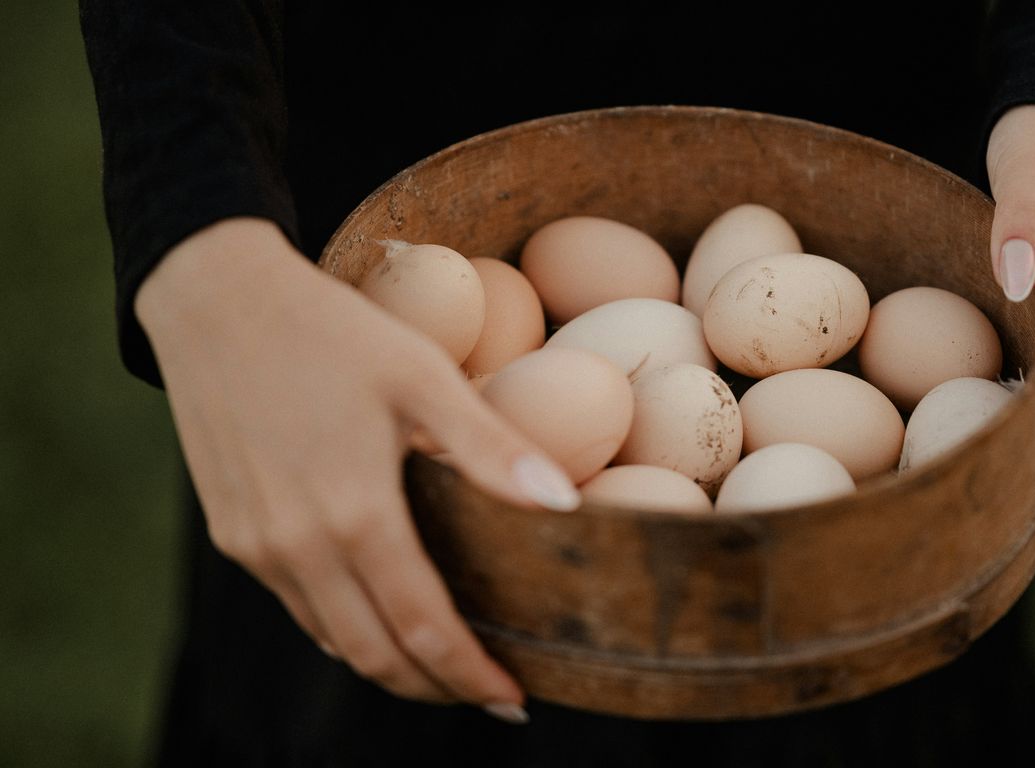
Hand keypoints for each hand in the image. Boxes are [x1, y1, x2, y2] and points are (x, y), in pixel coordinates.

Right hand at [136, 217, 579, 716]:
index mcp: (355, 515)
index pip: (423, 629)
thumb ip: (492, 448)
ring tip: (445, 665)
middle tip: (491, 694)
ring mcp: (257, 547)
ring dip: (392, 667)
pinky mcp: (233, 534)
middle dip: (438, 688)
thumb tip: (568, 505)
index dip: (471, 675)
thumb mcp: (423, 376)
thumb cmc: (334, 332)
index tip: (515, 698)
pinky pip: (298, 608)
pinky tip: (380, 617)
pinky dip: (346, 631)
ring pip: (333, 641)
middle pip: (376, 657)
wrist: (216, 299)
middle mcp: (298, 547)